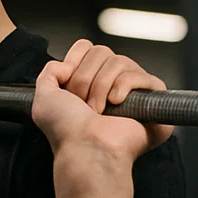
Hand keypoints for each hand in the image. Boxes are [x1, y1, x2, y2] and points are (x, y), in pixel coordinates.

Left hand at [31, 39, 173, 166]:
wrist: (87, 149)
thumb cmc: (67, 131)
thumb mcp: (44, 97)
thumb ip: (50, 72)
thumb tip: (67, 62)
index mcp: (88, 84)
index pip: (89, 48)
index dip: (77, 61)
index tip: (68, 83)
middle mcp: (110, 85)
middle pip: (102, 51)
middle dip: (86, 77)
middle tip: (83, 104)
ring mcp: (132, 91)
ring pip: (120, 61)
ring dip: (102, 86)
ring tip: (99, 110)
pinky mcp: (153, 99)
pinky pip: (141, 75)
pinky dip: (124, 87)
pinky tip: (117, 105)